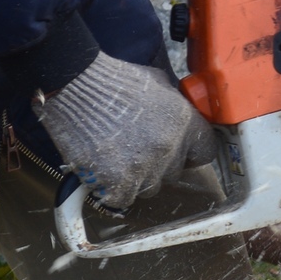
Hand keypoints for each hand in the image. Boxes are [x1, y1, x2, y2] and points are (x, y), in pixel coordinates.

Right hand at [38, 53, 217, 211]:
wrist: (75, 87)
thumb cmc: (113, 80)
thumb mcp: (158, 83)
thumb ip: (176, 106)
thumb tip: (182, 120)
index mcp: (183, 122)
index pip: (205, 152)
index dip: (191, 152)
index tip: (180, 151)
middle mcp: (169, 147)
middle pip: (174, 173)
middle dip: (160, 164)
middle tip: (137, 149)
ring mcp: (144, 168)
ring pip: (150, 187)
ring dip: (136, 177)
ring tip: (117, 155)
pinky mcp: (118, 183)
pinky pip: (124, 198)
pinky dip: (113, 188)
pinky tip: (104, 167)